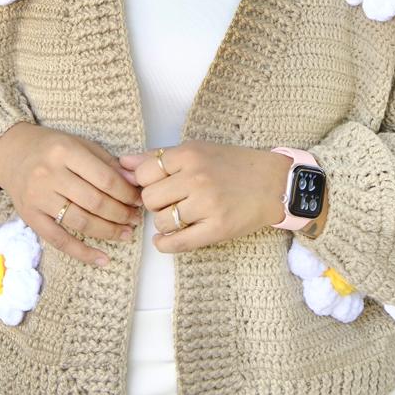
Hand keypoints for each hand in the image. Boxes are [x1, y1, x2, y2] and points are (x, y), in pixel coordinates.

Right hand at [0, 122, 143, 266]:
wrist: (11, 152)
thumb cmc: (51, 147)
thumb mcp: (80, 144)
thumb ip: (107, 162)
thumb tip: (134, 181)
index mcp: (66, 151)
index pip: (104, 179)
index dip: (126, 193)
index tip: (138, 200)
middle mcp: (50, 174)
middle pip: (94, 202)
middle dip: (121, 214)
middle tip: (135, 219)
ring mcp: (38, 197)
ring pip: (80, 222)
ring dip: (108, 232)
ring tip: (126, 234)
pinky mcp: (30, 216)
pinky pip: (59, 240)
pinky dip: (82, 252)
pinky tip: (102, 259)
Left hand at [118, 140, 314, 252]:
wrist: (272, 183)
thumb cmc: (232, 164)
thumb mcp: (197, 150)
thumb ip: (159, 156)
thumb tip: (123, 162)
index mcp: (190, 154)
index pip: (145, 172)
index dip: (144, 181)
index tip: (154, 185)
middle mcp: (196, 178)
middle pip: (150, 198)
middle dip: (154, 203)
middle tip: (168, 202)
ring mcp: (207, 205)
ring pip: (162, 221)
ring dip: (163, 222)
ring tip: (177, 216)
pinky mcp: (216, 229)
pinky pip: (177, 243)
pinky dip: (165, 244)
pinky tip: (165, 240)